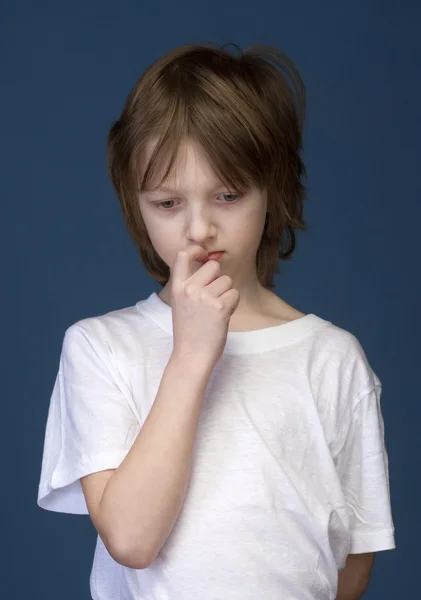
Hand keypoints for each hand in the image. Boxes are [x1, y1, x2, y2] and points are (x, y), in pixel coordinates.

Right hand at [170, 245, 239, 366]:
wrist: (191, 356)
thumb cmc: (189, 331)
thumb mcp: (181, 303)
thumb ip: (192, 284)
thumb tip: (211, 261)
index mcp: (177, 287)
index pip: (183, 255)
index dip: (197, 250)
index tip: (203, 255)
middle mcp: (189, 289)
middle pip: (214, 266)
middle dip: (219, 279)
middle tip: (212, 299)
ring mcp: (204, 297)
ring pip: (227, 281)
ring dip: (226, 294)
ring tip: (215, 311)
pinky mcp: (219, 307)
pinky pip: (235, 294)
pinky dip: (233, 305)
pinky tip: (222, 317)